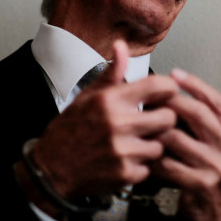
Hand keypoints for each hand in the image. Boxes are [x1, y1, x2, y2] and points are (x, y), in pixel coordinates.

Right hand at [26, 40, 178, 207]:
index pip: (159, 86)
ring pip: (161, 144)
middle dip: (163, 119)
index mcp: (111, 100)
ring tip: (135, 143)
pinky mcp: (125, 174)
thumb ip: (112, 73)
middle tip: (152, 123)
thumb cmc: (70, 130)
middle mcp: (118, 123)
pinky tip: (126, 161)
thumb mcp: (88, 96)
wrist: (51, 169)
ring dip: (152, 145)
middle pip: (169, 117)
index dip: (169, 89)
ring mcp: (123, 150)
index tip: (166, 94)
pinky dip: (141, 167)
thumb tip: (121, 46)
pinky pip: (149, 168)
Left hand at [151, 68, 220, 220]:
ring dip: (156, 130)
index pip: (216, 101)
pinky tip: (145, 151)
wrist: (219, 212)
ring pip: (177, 137)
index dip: (194, 84)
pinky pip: (168, 163)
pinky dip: (154, 157)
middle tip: (152, 96)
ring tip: (143, 123)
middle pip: (196, 113)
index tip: (174, 74)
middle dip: (170, 102)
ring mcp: (217, 167)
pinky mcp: (200, 184)